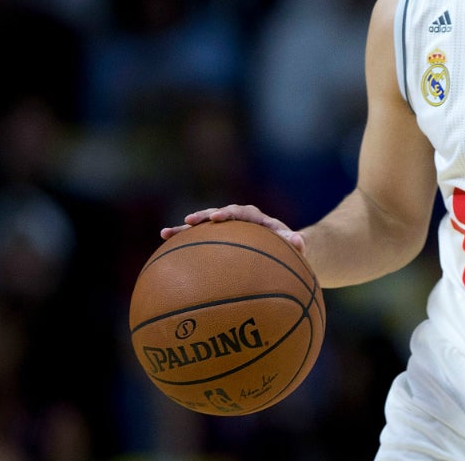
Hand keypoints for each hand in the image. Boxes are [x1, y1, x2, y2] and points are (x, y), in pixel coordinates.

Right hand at [160, 203, 305, 252]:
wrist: (284, 248)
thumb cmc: (289, 246)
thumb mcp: (296, 244)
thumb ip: (297, 242)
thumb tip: (299, 241)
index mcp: (256, 218)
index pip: (241, 212)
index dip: (228, 213)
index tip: (217, 217)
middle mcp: (239, 220)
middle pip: (217, 214)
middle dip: (203, 216)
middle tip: (188, 221)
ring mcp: (227, 230)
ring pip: (203, 227)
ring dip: (184, 230)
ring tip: (164, 234)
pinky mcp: (219, 241)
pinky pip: (199, 242)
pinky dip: (184, 245)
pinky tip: (165, 253)